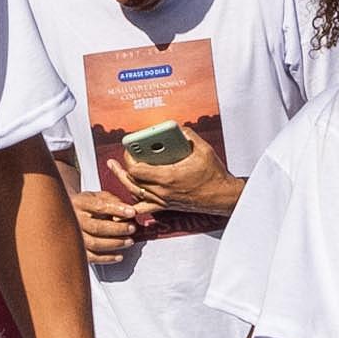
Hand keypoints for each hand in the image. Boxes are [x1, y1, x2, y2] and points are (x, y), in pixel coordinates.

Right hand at [69, 189, 148, 265]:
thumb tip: (131, 211)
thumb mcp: (98, 196)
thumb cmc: (87, 205)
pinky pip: (91, 257)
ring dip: (115, 244)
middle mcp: (75, 219)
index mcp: (81, 203)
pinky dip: (107, 258)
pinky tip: (119, 256)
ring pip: (94, 243)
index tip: (132, 212)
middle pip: (97, 227)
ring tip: (129, 241)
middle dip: (118, 229)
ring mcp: (73, 236)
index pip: (99, 207)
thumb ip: (113, 202)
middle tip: (132, 228)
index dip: (117, 210)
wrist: (65, 212)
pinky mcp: (75, 249)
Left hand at [109, 125, 239, 216]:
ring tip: (117, 172)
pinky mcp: (165, 206)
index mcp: (168, 176)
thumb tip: (178, 129)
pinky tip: (126, 199)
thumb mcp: (204, 150)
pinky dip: (131, 204)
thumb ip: (189, 136)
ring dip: (123, 182)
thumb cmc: (214, 176)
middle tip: (116, 160)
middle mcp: (161, 190)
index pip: (136, 169)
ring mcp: (162, 200)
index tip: (128, 149)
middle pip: (131, 181)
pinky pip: (143, 208)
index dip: (128, 159)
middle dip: (122, 168)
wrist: (221, 196)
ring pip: (134, 192)